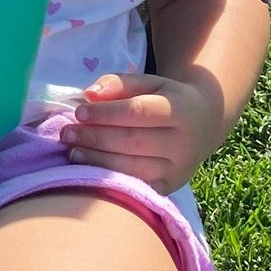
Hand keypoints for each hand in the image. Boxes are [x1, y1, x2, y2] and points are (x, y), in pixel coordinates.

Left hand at [61, 71, 219, 195]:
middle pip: (132, 142)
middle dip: (95, 138)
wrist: (204, 124)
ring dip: (97, 161)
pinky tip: (88, 171)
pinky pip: (136, 186)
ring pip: (132, 168)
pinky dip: (110, 181)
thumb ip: (119, 83)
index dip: (106, 114)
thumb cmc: (166, 99)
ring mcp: (178, 170)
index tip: (78, 112)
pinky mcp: (169, 188)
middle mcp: (184, 143)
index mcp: (181, 110)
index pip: (138, 112)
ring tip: (72, 152)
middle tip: (66, 133)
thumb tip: (89, 94)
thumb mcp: (149, 82)